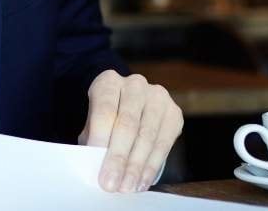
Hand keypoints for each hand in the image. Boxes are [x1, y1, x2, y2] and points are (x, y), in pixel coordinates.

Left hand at [79, 70, 182, 193]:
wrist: (128, 106)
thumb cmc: (106, 119)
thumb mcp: (93, 125)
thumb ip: (93, 141)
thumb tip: (93, 166)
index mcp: (109, 82)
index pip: (105, 109)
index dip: (101, 138)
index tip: (96, 162)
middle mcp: (135, 85)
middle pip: (128, 124)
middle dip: (119, 158)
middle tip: (111, 184)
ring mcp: (158, 97)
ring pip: (147, 135)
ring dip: (137, 166)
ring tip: (127, 187)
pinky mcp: (174, 112)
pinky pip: (164, 143)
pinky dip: (152, 165)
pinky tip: (143, 181)